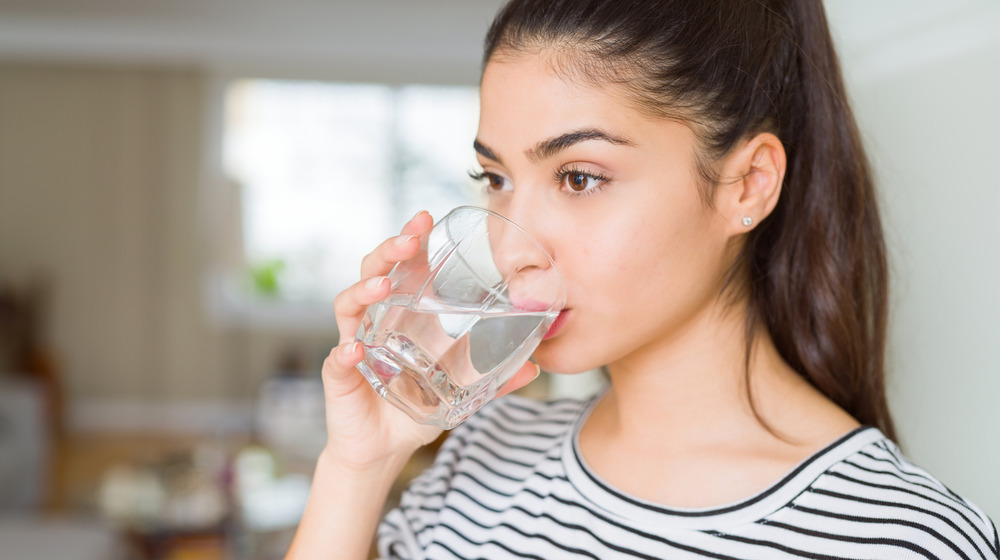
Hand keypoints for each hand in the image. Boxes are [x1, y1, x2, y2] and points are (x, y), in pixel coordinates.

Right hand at [321, 211, 539, 471]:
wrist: (382, 450)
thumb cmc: (414, 409)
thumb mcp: (460, 392)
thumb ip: (494, 378)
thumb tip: (536, 366)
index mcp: (400, 316)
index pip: (402, 268)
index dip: (410, 241)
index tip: (425, 219)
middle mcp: (373, 322)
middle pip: (372, 273)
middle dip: (388, 252)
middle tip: (409, 239)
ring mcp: (354, 346)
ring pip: (349, 306)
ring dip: (364, 291)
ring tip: (383, 286)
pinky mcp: (340, 377)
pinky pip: (337, 360)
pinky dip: (344, 354)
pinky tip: (355, 351)